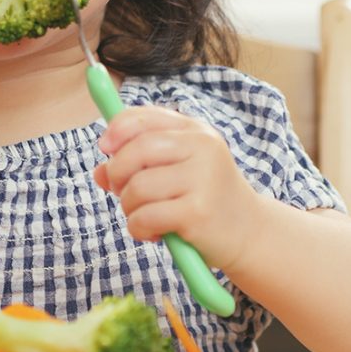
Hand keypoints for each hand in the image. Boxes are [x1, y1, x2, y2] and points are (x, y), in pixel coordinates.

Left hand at [92, 106, 260, 272]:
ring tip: (144, 217)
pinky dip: (138, 228)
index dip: (117, 129)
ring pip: (137, 187)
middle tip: (121, 191)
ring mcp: (202, 179)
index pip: (145, 117)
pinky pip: (145, 217)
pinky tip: (154, 233)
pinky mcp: (197, 212)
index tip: (105, 146)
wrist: (250, 233)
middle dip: (117, 173)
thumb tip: (99, 172)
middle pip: (137, 150)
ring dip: (129, 207)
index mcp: (196, 131)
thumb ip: (140, 165)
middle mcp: (202, 148)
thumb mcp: (178, 172)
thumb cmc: (206, 199)